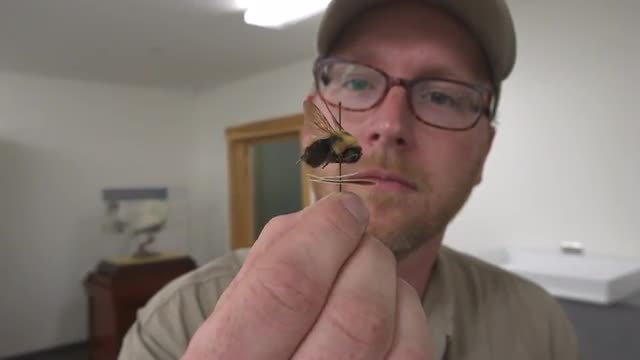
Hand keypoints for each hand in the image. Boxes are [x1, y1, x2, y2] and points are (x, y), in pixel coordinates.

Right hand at [183, 192, 431, 359]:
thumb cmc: (251, 349)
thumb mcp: (234, 311)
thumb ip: (271, 259)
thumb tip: (330, 214)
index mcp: (226, 359)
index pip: (288, 289)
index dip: (327, 234)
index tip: (346, 208)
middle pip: (356, 315)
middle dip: (367, 256)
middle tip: (360, 238)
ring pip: (391, 335)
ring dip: (389, 282)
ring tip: (368, 274)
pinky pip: (413, 355)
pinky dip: (408, 315)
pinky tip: (388, 308)